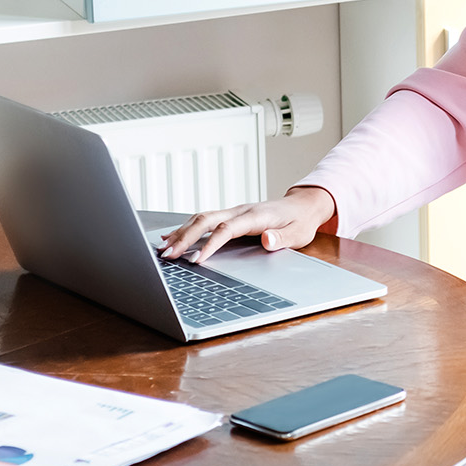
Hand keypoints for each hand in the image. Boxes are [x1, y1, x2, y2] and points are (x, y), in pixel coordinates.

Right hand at [158, 185, 336, 264]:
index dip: (210, 244)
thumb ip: (282, 239)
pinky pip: (204, 220)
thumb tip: (267, 240)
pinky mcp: (229, 216)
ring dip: (181, 232)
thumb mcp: (298, 234)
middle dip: (184, 237)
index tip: (196, 260)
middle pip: (206, 220)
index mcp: (255, 216)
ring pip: (201, 218)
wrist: (303, 205)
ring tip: (162, 248)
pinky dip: (185, 227)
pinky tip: (170, 236)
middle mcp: (240, 211)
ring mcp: (233, 212)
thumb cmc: (300, 221)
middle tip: (167, 254)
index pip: (226, 230)